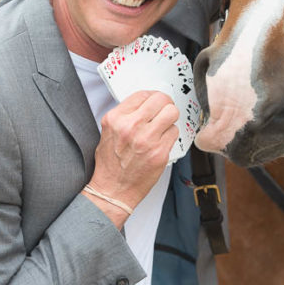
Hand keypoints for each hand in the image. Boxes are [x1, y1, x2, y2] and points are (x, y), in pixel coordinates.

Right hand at [84, 91, 178, 224]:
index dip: (153, 97)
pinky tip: (162, 141)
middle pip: (161, 100)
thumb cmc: (110, 164)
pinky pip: (175, 132)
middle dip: (165, 104)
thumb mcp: (108, 132)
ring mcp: (146, 140)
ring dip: (170, 119)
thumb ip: (125, 115)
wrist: (113, 190)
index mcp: (116, 119)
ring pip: (172, 113)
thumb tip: (146, 104)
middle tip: (164, 111)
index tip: (155, 102)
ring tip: (163, 126)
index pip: (143, 94)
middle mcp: (131, 126)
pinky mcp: (159, 152)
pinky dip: (171, 135)